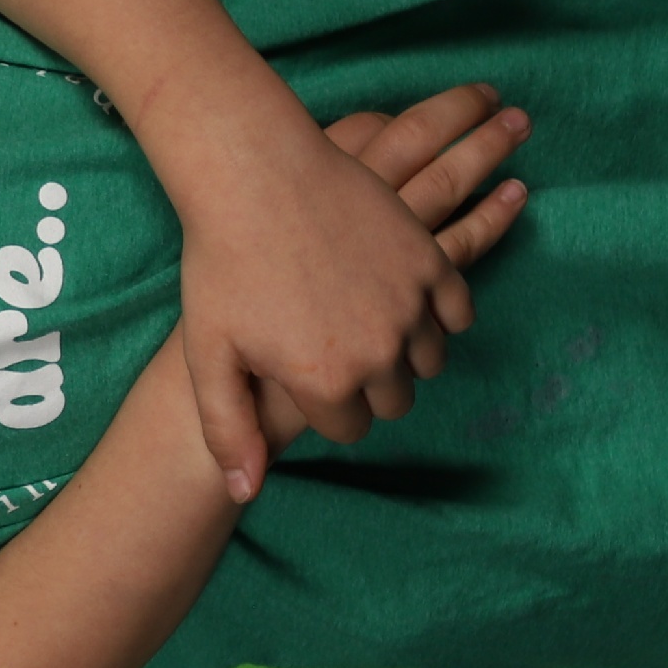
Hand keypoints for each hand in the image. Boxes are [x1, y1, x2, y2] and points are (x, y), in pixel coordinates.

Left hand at [190, 85, 529, 481]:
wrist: (255, 172)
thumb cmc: (222, 262)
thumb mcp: (210, 352)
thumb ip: (228, 429)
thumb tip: (242, 495)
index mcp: (325, 381)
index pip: (350, 429)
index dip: (326, 407)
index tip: (307, 378)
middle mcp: (377, 353)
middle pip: (394, 401)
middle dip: (368, 386)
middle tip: (336, 349)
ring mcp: (410, 305)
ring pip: (429, 361)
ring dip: (405, 352)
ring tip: (368, 326)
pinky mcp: (430, 262)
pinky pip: (457, 312)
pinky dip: (437, 314)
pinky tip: (406, 302)